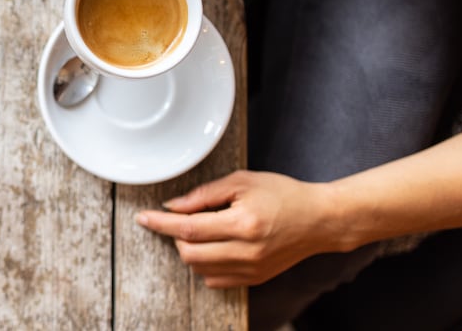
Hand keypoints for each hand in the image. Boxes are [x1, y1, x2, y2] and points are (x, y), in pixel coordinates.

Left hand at [136, 170, 339, 287]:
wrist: (319, 220)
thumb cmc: (283, 195)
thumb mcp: (242, 182)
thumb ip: (204, 195)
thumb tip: (173, 207)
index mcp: (243, 224)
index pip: (188, 228)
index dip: (160, 223)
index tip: (142, 217)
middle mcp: (246, 252)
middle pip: (189, 253)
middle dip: (175, 235)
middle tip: (183, 218)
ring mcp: (251, 270)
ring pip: (199, 268)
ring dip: (190, 249)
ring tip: (205, 229)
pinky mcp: (254, 279)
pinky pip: (214, 279)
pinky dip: (205, 264)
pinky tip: (215, 246)